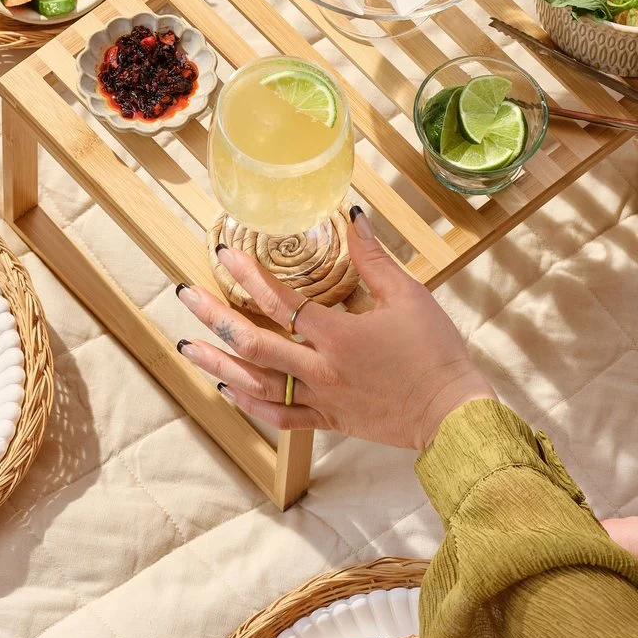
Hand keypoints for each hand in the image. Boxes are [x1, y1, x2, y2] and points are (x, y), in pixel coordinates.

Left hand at [173, 208, 493, 451]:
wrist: (452, 413)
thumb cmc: (435, 352)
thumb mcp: (409, 296)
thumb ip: (374, 258)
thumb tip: (352, 216)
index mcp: (339, 336)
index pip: (282, 302)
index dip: (250, 275)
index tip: (225, 254)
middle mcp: (321, 370)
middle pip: (254, 343)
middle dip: (214, 317)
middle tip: (185, 296)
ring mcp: (322, 399)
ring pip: (257, 383)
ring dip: (219, 363)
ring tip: (188, 347)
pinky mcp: (329, 421)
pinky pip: (280, 418)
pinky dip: (249, 405)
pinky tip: (227, 388)